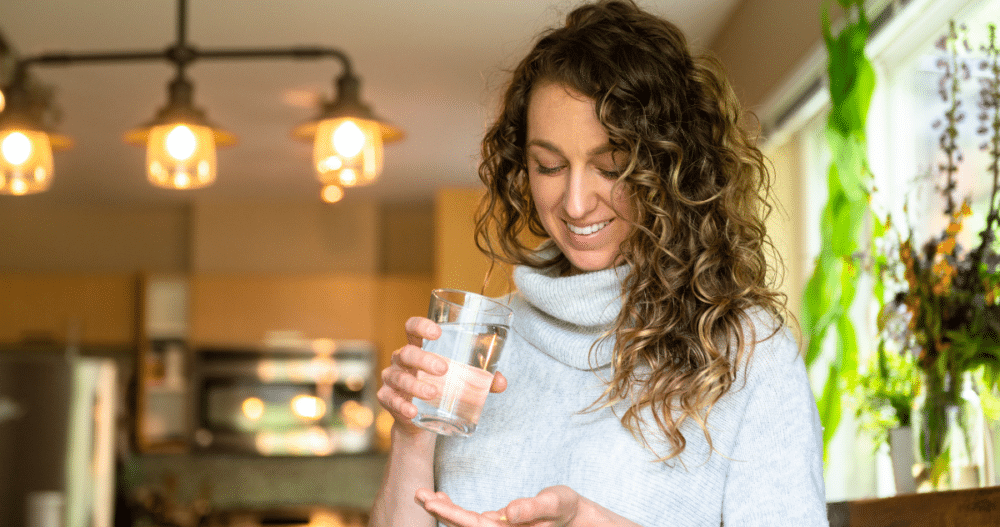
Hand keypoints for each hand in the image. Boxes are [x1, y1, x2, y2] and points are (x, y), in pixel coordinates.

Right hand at [377, 316, 507, 436]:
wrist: (419, 420)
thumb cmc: (441, 388)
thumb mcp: (460, 380)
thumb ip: (481, 379)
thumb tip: (501, 382)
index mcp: (418, 347)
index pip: (412, 328)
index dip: (421, 326)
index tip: (437, 331)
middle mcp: (401, 360)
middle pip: (407, 353)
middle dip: (424, 359)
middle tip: (444, 369)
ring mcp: (392, 379)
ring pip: (399, 378)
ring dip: (416, 385)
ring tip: (433, 393)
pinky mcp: (387, 399)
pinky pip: (390, 400)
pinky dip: (402, 406)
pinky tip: (413, 411)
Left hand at [416, 486, 599, 526]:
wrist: (574, 516)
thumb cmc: (565, 508)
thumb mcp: (554, 503)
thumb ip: (533, 509)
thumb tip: (508, 512)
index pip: (473, 524)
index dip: (451, 513)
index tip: (430, 501)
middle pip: (463, 524)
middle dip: (440, 509)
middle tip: (419, 493)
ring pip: (463, 521)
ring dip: (443, 508)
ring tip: (424, 494)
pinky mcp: (497, 524)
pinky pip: (470, 519)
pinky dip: (454, 508)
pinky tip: (442, 498)